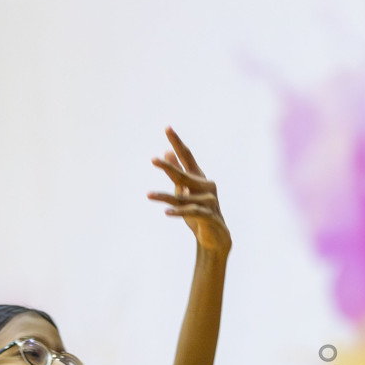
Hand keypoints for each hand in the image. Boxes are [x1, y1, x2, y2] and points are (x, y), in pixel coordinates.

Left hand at [148, 128, 231, 257]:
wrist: (216, 236)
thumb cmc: (198, 211)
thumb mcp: (184, 190)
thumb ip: (176, 172)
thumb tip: (167, 151)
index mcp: (198, 177)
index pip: (187, 156)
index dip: (177, 142)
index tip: (167, 128)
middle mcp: (205, 186)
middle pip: (184, 174)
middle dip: (169, 167)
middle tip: (153, 160)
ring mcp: (209, 201)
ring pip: (183, 197)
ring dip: (165, 197)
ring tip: (149, 195)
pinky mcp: (209, 215)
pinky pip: (192, 212)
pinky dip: (178, 212)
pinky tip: (166, 212)